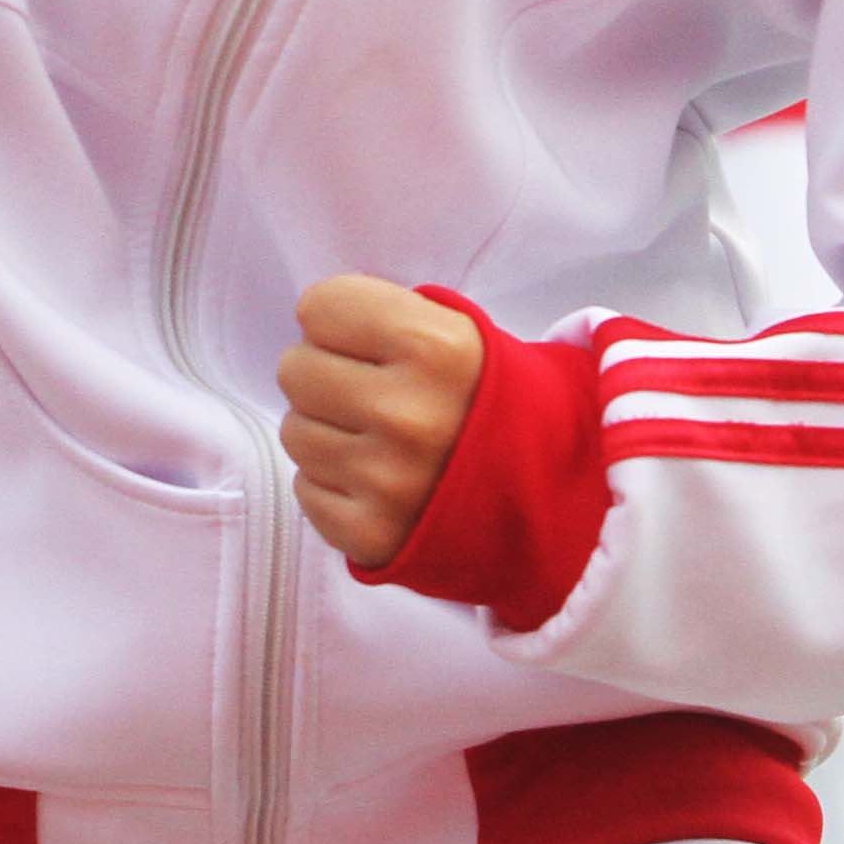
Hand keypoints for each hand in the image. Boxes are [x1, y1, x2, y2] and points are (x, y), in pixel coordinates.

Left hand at [278, 275, 484, 569]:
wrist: (549, 496)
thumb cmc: (491, 400)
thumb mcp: (463, 332)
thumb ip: (388, 314)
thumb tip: (313, 320)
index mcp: (434, 349)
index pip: (318, 308)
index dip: (339, 321)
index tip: (365, 340)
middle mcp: (407, 415)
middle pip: (294, 370)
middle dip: (325, 375)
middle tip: (367, 390)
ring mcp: (386, 482)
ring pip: (294, 432)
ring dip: (327, 431)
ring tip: (376, 438)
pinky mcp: (369, 535)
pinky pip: (306, 490)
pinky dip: (335, 484)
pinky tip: (377, 481)